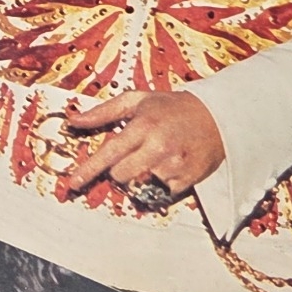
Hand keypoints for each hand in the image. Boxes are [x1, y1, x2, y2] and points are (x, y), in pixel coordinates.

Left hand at [58, 91, 225, 201]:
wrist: (218, 116)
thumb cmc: (172, 107)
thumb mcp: (138, 100)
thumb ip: (104, 112)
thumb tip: (75, 120)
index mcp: (143, 125)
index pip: (109, 153)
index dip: (88, 170)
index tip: (73, 183)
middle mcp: (158, 146)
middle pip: (120, 175)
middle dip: (120, 168)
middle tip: (135, 153)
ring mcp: (174, 165)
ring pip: (139, 184)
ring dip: (142, 173)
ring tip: (157, 155)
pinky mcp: (187, 179)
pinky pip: (161, 191)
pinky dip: (162, 181)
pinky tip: (171, 163)